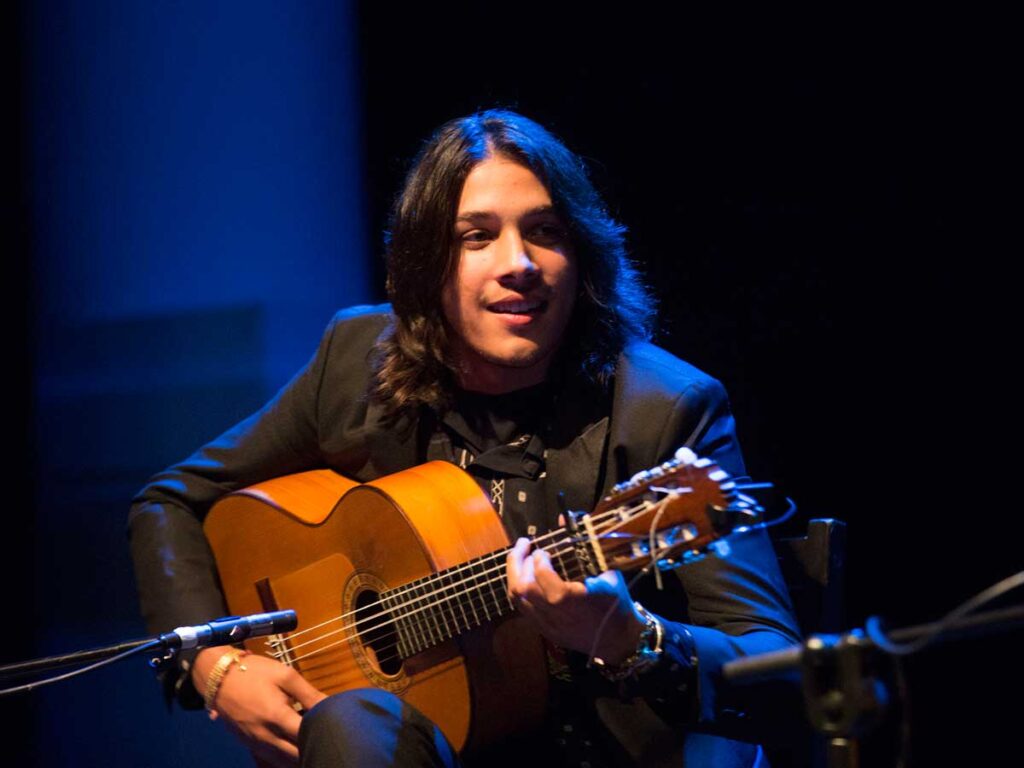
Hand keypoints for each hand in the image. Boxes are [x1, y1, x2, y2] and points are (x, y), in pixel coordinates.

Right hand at [192, 646, 325, 767]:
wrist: (218, 677)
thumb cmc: (255, 672)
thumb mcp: (285, 675)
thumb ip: (309, 694)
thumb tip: (330, 706)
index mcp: (277, 717)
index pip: (306, 737)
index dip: (322, 735)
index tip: (332, 729)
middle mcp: (265, 736)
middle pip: (296, 756)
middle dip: (312, 749)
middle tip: (325, 740)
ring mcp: (255, 743)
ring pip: (283, 762)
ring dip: (298, 757)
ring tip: (312, 745)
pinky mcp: (248, 745)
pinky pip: (270, 760)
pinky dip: (284, 759)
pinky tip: (294, 749)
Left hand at [506, 538, 645, 663]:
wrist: (620, 640)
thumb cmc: (617, 604)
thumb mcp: (608, 573)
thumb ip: (585, 546)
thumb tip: (564, 518)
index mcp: (572, 599)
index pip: (542, 575)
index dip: (539, 558)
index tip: (544, 550)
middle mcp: (555, 613)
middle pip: (522, 587)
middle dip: (518, 562)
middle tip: (523, 546)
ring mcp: (547, 625)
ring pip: (517, 599)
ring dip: (515, 575)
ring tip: (520, 558)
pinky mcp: (545, 631)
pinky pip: (522, 608)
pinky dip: (519, 589)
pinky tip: (524, 577)